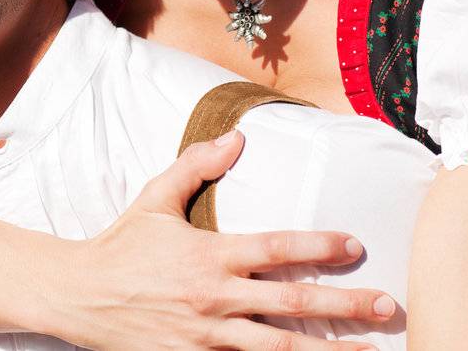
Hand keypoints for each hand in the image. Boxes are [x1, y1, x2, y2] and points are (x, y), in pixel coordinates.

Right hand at [47, 133, 396, 350]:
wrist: (78, 296)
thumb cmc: (121, 245)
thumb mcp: (154, 198)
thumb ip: (196, 166)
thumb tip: (236, 138)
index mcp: (209, 254)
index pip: (276, 247)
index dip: (319, 245)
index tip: (356, 245)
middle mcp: (214, 298)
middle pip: (292, 304)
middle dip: (345, 306)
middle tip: (388, 306)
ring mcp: (207, 337)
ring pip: (279, 349)